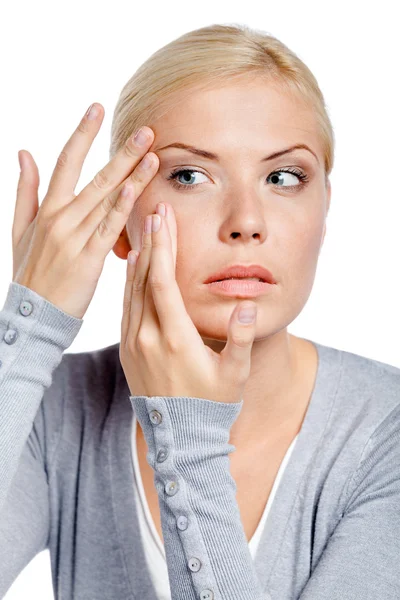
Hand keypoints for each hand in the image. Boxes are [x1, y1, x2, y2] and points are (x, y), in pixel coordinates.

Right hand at [12, 104, 158, 318]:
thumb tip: (24, 153)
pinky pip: (108, 229)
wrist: (33, 314)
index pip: (66, 162)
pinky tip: (135, 190)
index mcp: (47, 210)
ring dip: (130, 175)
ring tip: (152, 153)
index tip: (96, 108)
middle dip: (122, 152)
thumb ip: (25, 191)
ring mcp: (75, 238)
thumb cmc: (31, 273)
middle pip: (95, 177)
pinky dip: (121, 208)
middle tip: (145, 130)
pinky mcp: (89, 259)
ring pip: (105, 199)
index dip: (81, 133)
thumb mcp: (20, 230)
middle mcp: (61, 218)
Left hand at [119, 202, 257, 403]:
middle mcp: (147, 338)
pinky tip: (135, 267)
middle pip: (144, 280)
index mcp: (175, 339)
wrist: (180, 439)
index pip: (163, 283)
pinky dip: (130, 284)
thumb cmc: (212, 405)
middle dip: (151, 243)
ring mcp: (133, 344)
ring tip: (144, 230)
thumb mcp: (234, 374)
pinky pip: (125, 309)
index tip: (163, 219)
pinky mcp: (126, 350)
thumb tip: (247, 303)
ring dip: (138, 260)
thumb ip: (240, 337)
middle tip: (154, 212)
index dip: (162, 248)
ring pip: (131, 292)